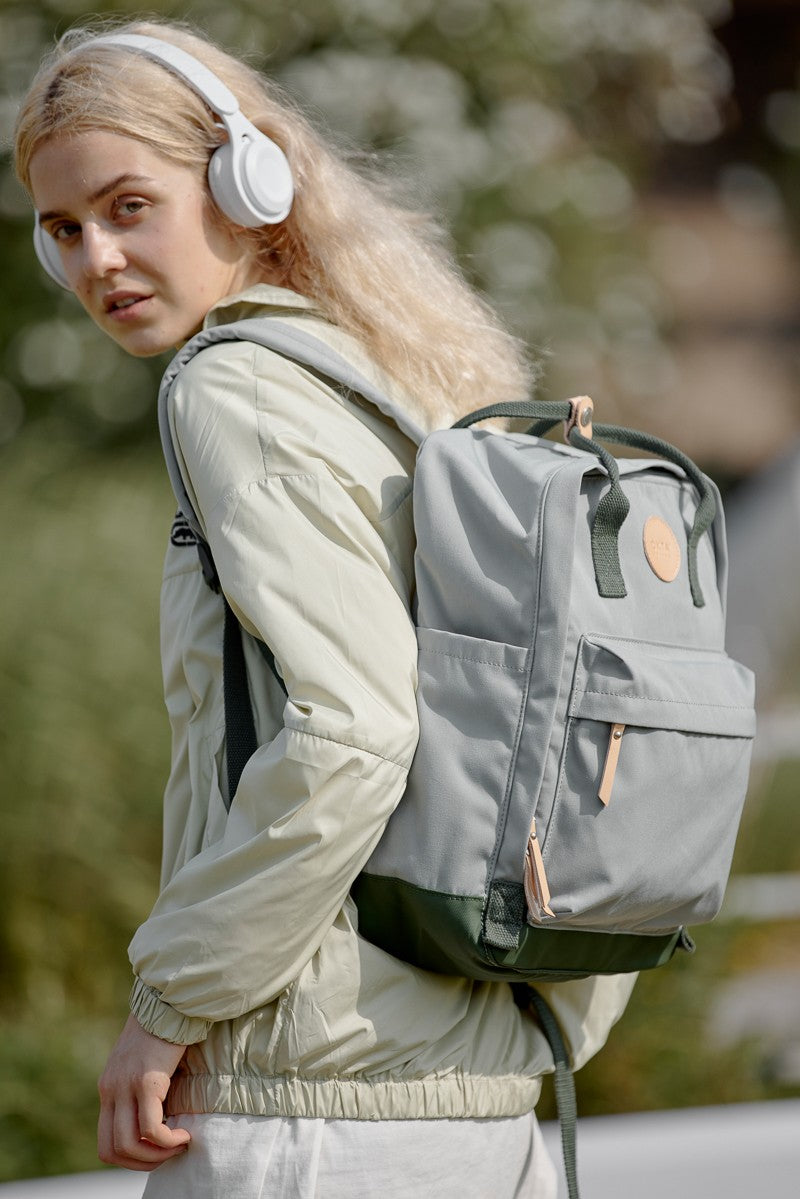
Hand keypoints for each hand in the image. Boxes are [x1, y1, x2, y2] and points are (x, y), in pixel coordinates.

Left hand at [97, 1014, 190, 1170]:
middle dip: (143, 1163)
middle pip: (112, 1150)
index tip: (157, 1151)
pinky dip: (168, 1140)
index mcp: (108, 1087)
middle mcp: (110, 1089)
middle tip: (168, 1155)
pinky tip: (184, 1134)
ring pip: (129, 1143)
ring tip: (178, 1145)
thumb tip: (158, 1123)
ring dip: (156, 1155)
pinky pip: (150, 1128)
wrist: (171, 1002)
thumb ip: (142, 1091)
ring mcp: (125, 1086)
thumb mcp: (145, 1066)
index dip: (130, 1158)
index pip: (105, 1143)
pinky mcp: (145, 1081)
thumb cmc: (166, 1032)